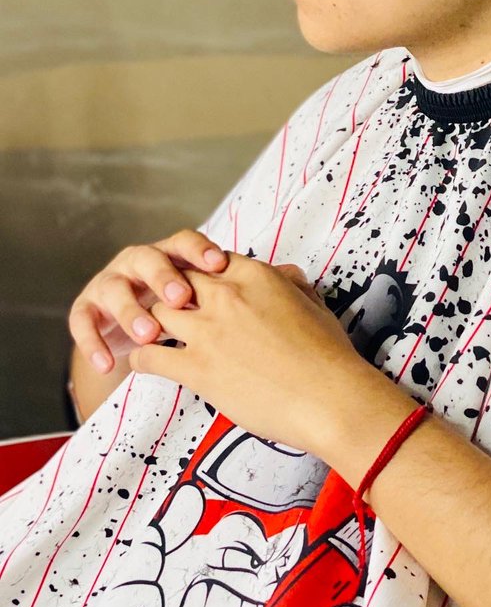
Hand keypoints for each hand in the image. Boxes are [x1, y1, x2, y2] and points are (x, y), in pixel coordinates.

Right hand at [67, 230, 228, 374]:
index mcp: (172, 255)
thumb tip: (289, 277)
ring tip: (150, 335)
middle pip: (150, 259)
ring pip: (116, 290)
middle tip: (181, 298)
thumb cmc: (184, 311)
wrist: (139, 333)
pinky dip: (94, 343)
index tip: (219, 263)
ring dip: (131, 312)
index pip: (185, 242)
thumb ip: (238, 287)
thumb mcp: (208, 299)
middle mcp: (140, 262)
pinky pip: (83, 322)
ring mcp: (111, 282)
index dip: (199, 250)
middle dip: (164, 277)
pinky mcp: (88, 308)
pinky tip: (107, 364)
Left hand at [127, 252, 357, 453]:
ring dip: (150, 323)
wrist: (329, 396)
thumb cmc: (329, 354)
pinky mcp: (196, 368)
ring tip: (148, 335)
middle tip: (166, 312)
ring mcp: (207, 331)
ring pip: (156, 313)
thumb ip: (292, 284)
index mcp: (254, 276)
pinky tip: (145, 363)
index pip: (210, 261)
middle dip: (169, 295)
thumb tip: (286, 274)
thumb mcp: (315, 305)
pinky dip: (142, 358)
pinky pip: (149, 355)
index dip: (199, 275)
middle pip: (177, 281)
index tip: (195, 290)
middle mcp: (225, 296)